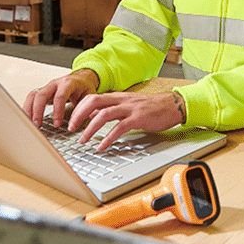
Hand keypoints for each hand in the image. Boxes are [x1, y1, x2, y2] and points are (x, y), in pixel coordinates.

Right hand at [24, 69, 99, 127]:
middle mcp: (55, 84)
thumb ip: (87, 108)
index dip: (57, 111)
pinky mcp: (42, 92)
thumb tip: (85, 121)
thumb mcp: (89, 96)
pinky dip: (27, 108)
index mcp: (68, 83)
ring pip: (33, 95)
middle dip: (38, 110)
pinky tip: (27, 118)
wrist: (81, 79)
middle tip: (38, 125)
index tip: (57, 124)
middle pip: (42, 94)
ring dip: (29, 110)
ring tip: (29, 124)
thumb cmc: (84, 88)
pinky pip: (31, 98)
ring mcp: (47, 87)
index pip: (60, 96)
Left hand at [68, 90, 186, 151]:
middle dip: (78, 115)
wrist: (172, 105)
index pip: (91, 97)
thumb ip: (110, 108)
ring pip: (103, 114)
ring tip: (83, 140)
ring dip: (90, 128)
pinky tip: (102, 146)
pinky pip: (119, 128)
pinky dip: (108, 138)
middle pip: (93, 101)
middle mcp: (120, 100)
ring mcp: (129, 108)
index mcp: (117, 96)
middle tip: (71, 128)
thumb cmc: (150, 107)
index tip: (71, 119)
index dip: (78, 108)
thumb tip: (92, 115)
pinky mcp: (138, 118)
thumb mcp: (127, 105)